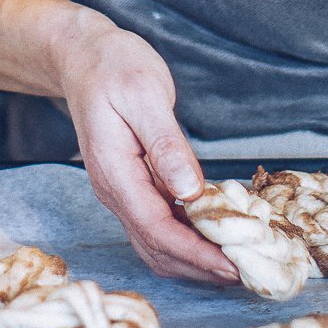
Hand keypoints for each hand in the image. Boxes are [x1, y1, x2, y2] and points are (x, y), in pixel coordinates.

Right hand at [55, 19, 235, 283]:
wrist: (81, 56)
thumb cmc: (113, 67)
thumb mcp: (144, 94)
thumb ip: (166, 145)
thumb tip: (190, 192)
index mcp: (115, 173)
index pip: (156, 229)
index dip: (195, 253)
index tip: (232, 266)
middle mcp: (114, 191)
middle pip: (155, 248)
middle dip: (198, 267)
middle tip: (246, 272)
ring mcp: (120, 192)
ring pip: (155, 244)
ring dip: (193, 260)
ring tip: (235, 261)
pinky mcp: (132, 186)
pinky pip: (157, 226)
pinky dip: (186, 240)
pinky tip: (214, 235)